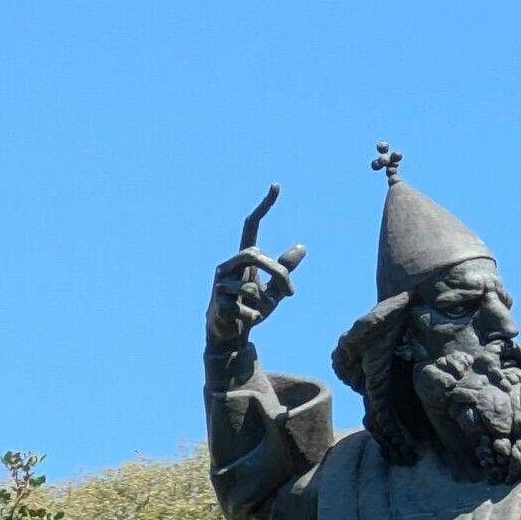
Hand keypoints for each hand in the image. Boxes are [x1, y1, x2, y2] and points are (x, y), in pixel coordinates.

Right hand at [206, 183, 305, 347]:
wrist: (230, 333)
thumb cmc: (250, 307)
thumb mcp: (273, 289)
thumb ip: (285, 270)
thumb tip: (303, 246)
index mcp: (241, 258)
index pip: (250, 226)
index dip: (264, 207)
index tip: (276, 185)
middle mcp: (227, 265)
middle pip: (254, 254)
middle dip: (277, 272)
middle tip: (291, 291)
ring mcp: (219, 284)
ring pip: (251, 287)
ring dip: (265, 303)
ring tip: (262, 312)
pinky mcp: (217, 304)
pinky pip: (245, 309)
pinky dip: (255, 318)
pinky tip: (248, 321)